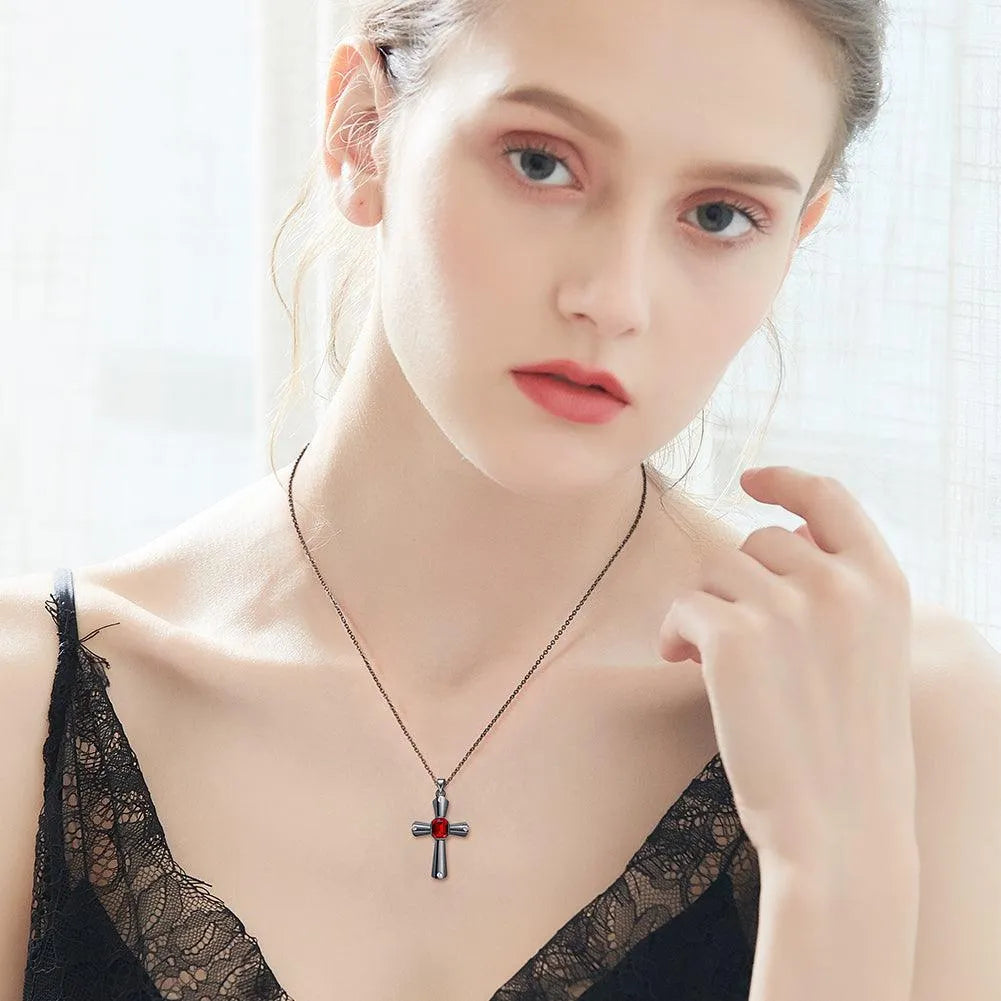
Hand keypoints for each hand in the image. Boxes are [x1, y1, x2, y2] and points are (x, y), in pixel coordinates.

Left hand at [658, 466, 917, 870]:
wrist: (840, 829)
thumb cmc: (849, 748)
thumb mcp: (869, 652)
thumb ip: (838, 591)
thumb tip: (782, 539)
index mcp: (883, 583)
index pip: (830, 498)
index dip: (786, 481)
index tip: (751, 480)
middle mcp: (838, 584)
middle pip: (754, 542)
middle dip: (737, 584)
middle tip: (736, 638)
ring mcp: (786, 607)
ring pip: (713, 571)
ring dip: (704, 608)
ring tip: (707, 658)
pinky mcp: (733, 637)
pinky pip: (683, 604)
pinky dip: (674, 632)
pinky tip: (682, 664)